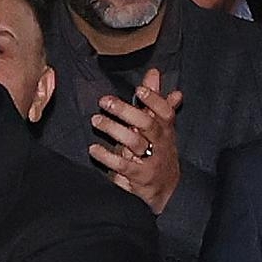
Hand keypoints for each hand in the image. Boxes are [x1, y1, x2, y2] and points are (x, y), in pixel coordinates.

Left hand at [88, 78, 183, 214]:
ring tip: (95, 120)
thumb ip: (155, 99)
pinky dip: (107, 157)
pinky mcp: (138, 177)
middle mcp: (161, 143)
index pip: (165, 111)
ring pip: (133, 143)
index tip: (139, 89)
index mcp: (166, 129)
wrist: (168, 188)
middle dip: (126, 111)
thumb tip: (153, 72)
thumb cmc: (160, 150)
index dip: (154, 99)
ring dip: (113, 130)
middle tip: (104, 101)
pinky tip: (94, 148)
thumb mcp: (161, 126)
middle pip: (146, 124)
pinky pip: (122, 166)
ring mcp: (150, 161)